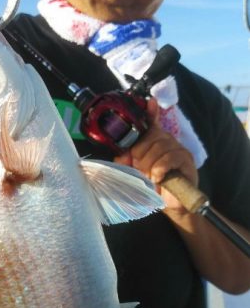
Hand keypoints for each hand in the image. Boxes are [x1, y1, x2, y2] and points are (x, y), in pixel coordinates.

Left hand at [114, 98, 197, 212]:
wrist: (172, 205)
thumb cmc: (154, 187)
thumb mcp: (137, 173)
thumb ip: (128, 162)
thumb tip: (121, 155)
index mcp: (156, 142)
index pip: (153, 124)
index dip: (151, 113)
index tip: (151, 102)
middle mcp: (168, 142)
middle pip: (151, 137)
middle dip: (141, 156)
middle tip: (141, 171)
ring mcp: (179, 150)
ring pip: (160, 148)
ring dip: (150, 165)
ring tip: (150, 178)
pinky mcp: (187, 161)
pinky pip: (170, 157)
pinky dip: (161, 168)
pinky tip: (158, 178)